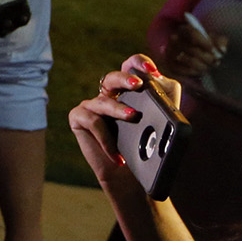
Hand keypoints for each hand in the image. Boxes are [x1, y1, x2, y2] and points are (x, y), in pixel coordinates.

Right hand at [68, 54, 168, 192]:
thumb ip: (163, 95)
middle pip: (113, 76)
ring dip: (119, 109)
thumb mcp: (161, 119)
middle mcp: (108, 95)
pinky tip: (118, 155)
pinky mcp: (78, 119)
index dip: (139, 62)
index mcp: (128, 91)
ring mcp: (92, 106)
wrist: (130, 178)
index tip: (152, 71)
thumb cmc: (145, 148)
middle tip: (138, 85)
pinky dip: (106, 139)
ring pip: (103, 100)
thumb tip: (158, 79)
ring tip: (133, 117)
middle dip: (124, 77)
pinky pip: (92, 121)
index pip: (130, 66)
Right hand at [162, 20, 225, 77]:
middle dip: (208, 58)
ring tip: (209, 66)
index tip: (213, 50)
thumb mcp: (213, 41)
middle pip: (193, 49)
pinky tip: (199, 71)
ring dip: (203, 66)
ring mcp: (170, 52)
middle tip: (216, 61)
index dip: (204, 42)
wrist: (190, 57)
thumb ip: (220, 42)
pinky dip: (195, 72)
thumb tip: (222, 49)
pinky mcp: (170, 65)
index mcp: (185, 30)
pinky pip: (185, 71)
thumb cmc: (204, 47)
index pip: (193, 33)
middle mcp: (174, 39)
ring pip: (190, 61)